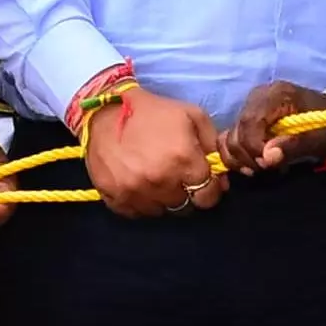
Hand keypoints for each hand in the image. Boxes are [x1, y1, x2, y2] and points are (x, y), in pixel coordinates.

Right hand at [78, 85, 222, 217]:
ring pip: (162, 212)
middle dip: (186, 193)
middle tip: (177, 177)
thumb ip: (212, 145)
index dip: (209, 190)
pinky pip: (138, 214)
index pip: (208, 196)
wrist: (104, 111)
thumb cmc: (152, 112)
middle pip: (185, 207)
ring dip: (163, 200)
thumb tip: (221, 179)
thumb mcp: (191, 115)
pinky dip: (142, 203)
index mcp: (183, 160)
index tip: (202, 182)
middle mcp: (161, 182)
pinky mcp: (116, 199)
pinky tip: (139, 185)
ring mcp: (136, 193)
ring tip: (156, 179)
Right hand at [224, 81, 325, 174]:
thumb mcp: (317, 139)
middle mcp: (259, 96)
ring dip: (242, 158)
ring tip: (264, 166)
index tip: (269, 163)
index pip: (250, 123)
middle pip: (237, 131)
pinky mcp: (247, 118)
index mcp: (277, 96)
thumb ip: (292, 146)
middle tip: (270, 167)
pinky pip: (231, 138)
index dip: (254, 148)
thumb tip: (267, 157)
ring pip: (230, 137)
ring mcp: (251, 106)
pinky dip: (237, 154)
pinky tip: (253, 163)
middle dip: (249, 156)